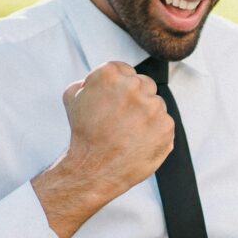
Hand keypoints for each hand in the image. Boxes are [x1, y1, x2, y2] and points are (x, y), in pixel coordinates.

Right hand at [32, 62, 173, 237]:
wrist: (94, 168)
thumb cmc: (83, 134)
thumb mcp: (72, 99)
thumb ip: (85, 82)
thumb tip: (94, 80)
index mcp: (110, 75)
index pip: (124, 70)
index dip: (118, 87)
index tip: (115, 101)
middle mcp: (133, 87)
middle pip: (143, 83)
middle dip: (135, 99)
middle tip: (122, 119)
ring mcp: (152, 106)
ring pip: (156, 103)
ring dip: (146, 115)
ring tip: (128, 133)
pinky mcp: (166, 126)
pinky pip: (165, 123)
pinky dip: (155, 132)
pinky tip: (139, 141)